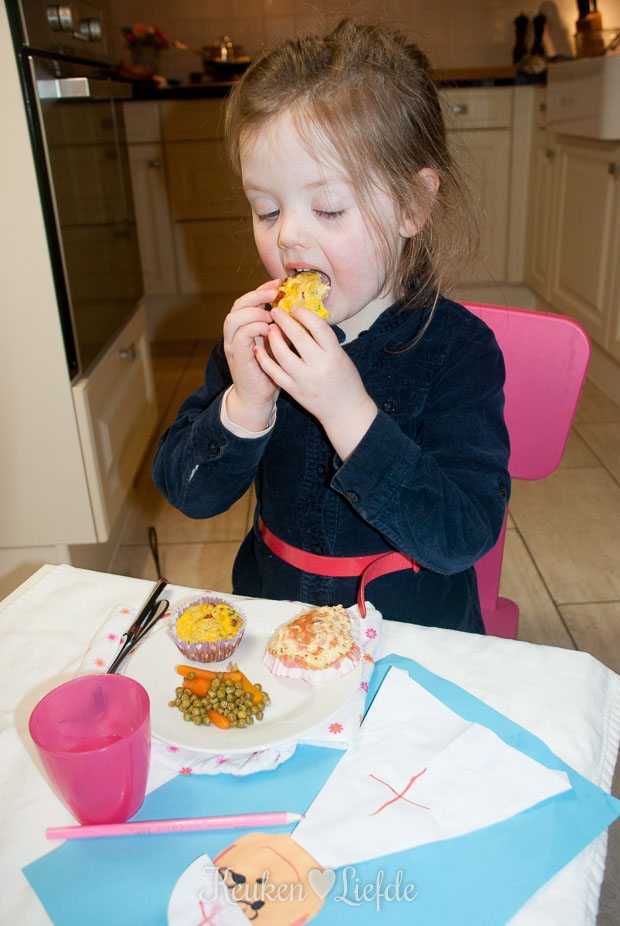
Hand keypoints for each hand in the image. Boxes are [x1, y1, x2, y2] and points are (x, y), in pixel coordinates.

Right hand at [223, 280, 280, 430]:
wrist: (258, 398)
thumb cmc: (271, 373)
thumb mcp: (279, 345)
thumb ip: (282, 329)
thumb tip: (298, 310)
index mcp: (245, 327)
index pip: (249, 300)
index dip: (262, 289)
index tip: (280, 283)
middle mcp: (235, 334)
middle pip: (238, 304)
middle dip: (257, 294)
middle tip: (275, 292)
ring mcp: (233, 345)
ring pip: (234, 318)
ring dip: (253, 312)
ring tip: (271, 314)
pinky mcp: (237, 357)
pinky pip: (240, 336)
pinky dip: (254, 328)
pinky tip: (268, 329)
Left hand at [254, 306, 377, 459]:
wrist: (345, 411)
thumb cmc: (346, 381)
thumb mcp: (341, 357)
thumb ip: (324, 341)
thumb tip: (304, 320)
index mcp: (335, 355)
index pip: (319, 328)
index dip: (305, 314)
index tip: (296, 308)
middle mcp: (319, 367)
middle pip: (298, 338)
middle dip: (284, 321)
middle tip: (276, 311)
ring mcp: (305, 380)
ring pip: (282, 355)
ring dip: (273, 338)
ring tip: (270, 329)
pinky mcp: (293, 391)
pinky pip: (274, 373)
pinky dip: (264, 360)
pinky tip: (258, 349)